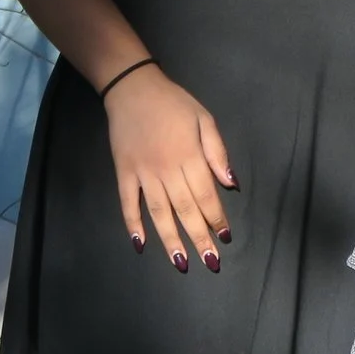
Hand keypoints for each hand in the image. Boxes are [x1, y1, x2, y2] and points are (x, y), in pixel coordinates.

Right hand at [103, 68, 234, 271]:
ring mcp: (142, 174)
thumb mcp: (205, 119)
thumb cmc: (175, 104)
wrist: (133, 90)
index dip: (216, 218)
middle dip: (199, 237)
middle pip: (185, 209)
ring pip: (158, 213)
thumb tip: (231, 184)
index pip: (206, 194)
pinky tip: (140, 244)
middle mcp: (166, 169)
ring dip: (170, 239)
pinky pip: (127, 204)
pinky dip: (132, 225)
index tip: (225, 238)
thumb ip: (217, 152)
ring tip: (181, 262)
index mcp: (189, 156)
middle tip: (210, 262)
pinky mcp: (123, 174)